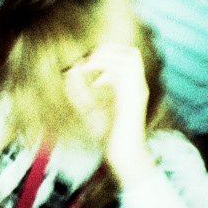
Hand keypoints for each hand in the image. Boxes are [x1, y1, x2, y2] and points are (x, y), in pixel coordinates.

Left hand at [63, 44, 150, 179]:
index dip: (106, 52)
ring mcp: (137, 92)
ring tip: (91, 70)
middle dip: (106, 51)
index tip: (86, 63)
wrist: (122, 156)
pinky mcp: (133, 100)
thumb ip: (77, 89)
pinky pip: (124, 74)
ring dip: (107, 59)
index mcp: (130, 87)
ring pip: (130, 58)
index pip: (128, 55)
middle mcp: (137, 87)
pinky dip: (107, 72)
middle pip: (131, 52)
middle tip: (88, 64)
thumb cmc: (107, 135)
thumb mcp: (86, 107)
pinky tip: (95, 84)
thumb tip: (70, 69)